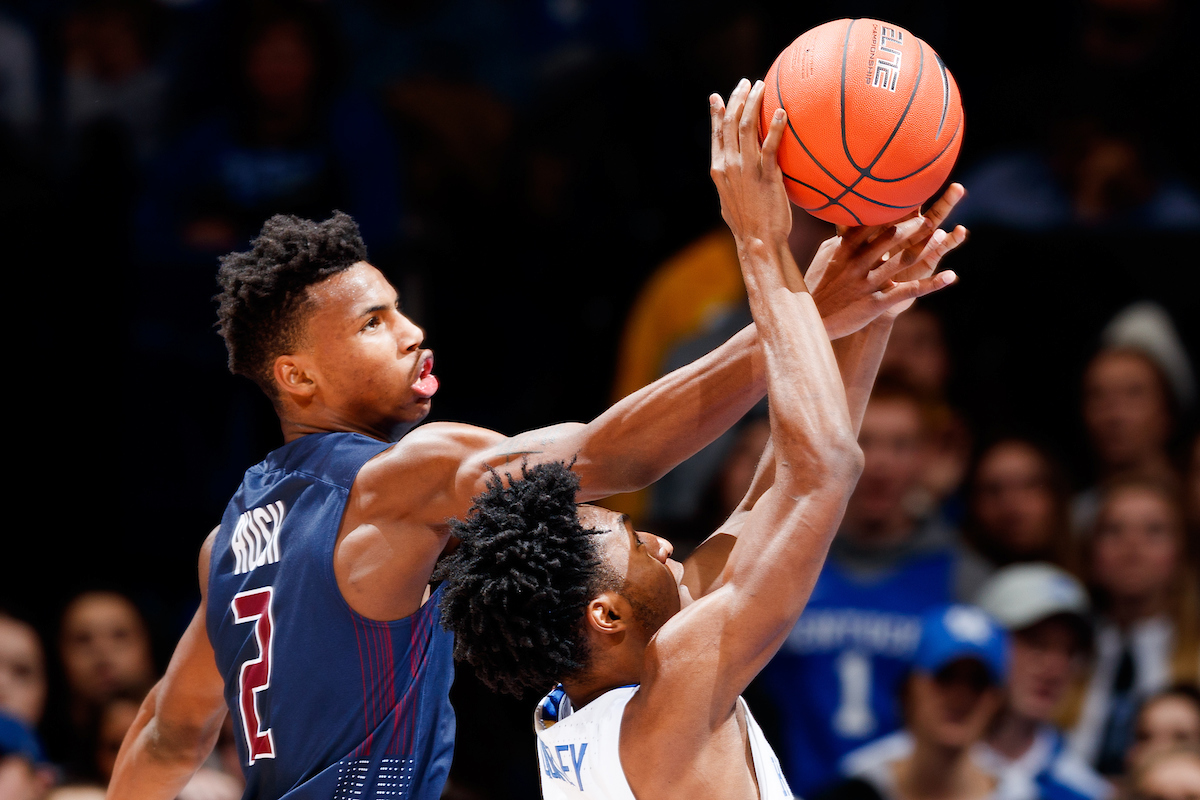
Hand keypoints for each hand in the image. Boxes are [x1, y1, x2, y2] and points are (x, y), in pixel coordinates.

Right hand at [709, 79, 790, 246]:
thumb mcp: (730, 200)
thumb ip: (730, 182)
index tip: (718, 96)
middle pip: (730, 123)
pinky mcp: (766, 174)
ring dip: (753, 103)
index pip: (716, 134)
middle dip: (737, 98)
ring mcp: (746, 169)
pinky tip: (782, 112)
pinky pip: (770, 145)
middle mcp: (729, 165)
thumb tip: (732, 175)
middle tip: (746, 83)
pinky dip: (774, 126)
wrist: (757, 241)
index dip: (717, 112)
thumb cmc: (748, 225)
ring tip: (761, 87)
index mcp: (718, 169)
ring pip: (746, 127)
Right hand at [807, 184, 967, 337]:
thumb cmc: (817, 285)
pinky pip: (909, 290)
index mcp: (845, 248)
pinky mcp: (877, 303)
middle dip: (912, 225)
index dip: (890, 211)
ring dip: (925, 247)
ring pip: (902, 261)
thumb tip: (851, 219)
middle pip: (890, 238)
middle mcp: (858, 262)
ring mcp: (868, 282)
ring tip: (942, 235)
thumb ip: (842, 238)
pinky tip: (951, 276)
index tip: (905, 197)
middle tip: (928, 217)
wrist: (813, 319)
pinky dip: (932, 284)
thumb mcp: (826, 257)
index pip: (870, 223)